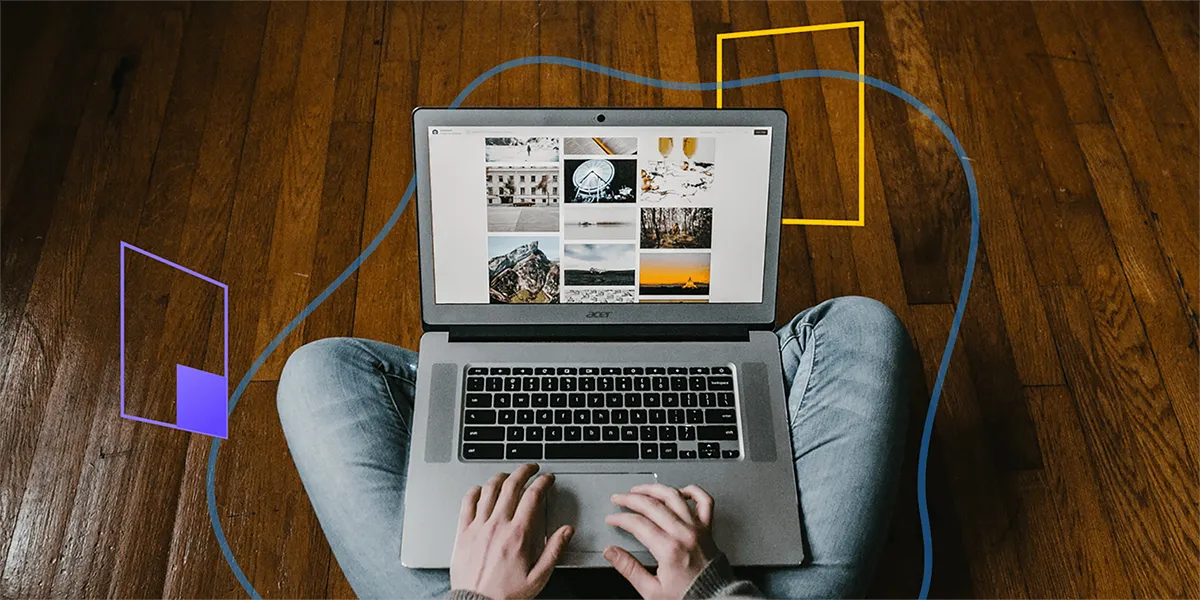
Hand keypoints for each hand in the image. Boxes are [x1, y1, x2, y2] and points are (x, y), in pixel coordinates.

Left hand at [450, 463, 572, 599]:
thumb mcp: (538, 577)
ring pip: (489, 490)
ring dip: (501, 477)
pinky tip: (480, 489)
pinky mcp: (464, 532)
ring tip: (508, 475)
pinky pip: (467, 503)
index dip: (543, 482)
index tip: (547, 479)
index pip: (532, 496)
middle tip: (531, 468)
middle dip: (524, 471)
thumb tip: (566, 531)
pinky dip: (475, 491)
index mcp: (518, 534)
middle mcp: (497, 525)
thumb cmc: (506, 594)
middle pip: (511, 485)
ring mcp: (478, 526)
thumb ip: (554, 550)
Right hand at [604, 484, 720, 599]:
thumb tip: (611, 553)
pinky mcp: (708, 528)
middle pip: (653, 505)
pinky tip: (680, 490)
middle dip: (631, 499)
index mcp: (669, 549)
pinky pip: (704, 501)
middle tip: (619, 499)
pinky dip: (693, 491)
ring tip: (641, 489)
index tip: (612, 519)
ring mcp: (697, 528)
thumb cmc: (687, 597)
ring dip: (654, 489)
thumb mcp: (651, 591)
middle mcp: (684, 534)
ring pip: (674, 496)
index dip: (620, 518)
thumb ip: (629, 569)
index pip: (638, 523)